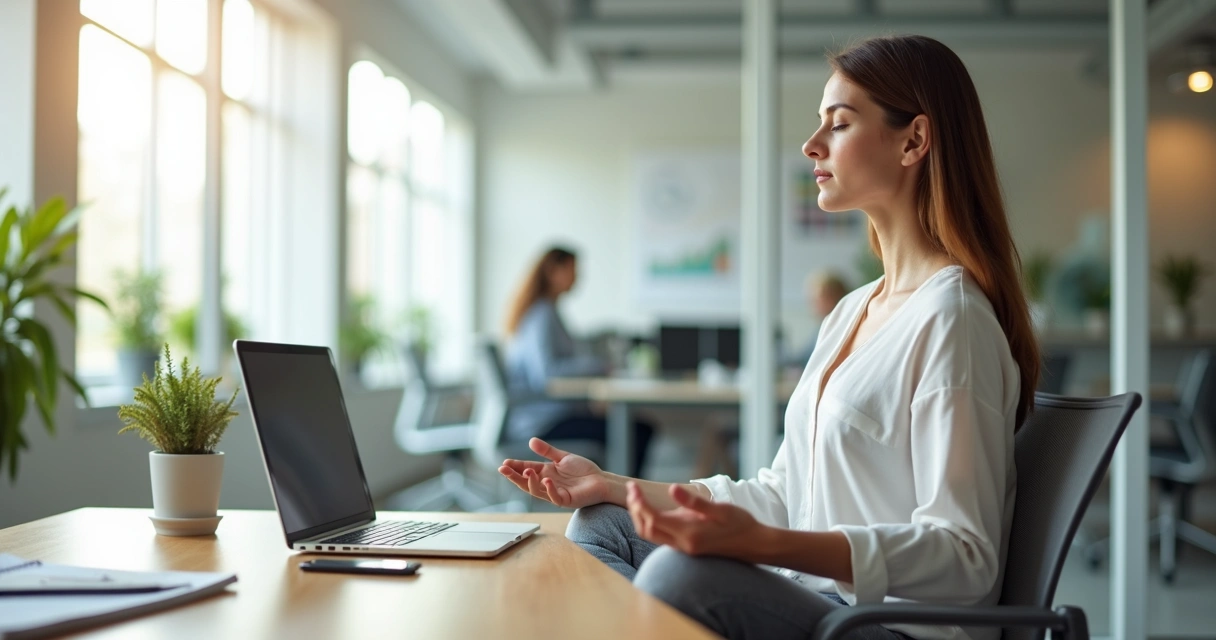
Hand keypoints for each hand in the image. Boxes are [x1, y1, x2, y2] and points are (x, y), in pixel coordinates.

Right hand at [499, 438, 609, 508]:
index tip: (504, 463)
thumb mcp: (562, 457)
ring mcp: (555, 493)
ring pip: (537, 491)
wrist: (601, 480)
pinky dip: (549, 490)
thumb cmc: (583, 470)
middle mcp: (547, 484)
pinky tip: (546, 480)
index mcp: (545, 473)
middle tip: (503, 469)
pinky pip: (554, 497)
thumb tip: (531, 441)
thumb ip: (547, 451)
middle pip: (526, 482)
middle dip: (514, 476)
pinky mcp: (566, 500)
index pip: (526, 469)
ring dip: (530, 482)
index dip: (515, 467)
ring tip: (527, 471)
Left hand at [625, 481, 763, 558]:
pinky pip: (660, 537)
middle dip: (635, 509)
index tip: (634, 486)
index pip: (653, 518)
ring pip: (651, 535)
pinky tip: (655, 508)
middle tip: (633, 489)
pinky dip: (651, 522)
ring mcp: (684, 549)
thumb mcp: (721, 509)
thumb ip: (695, 502)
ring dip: (640, 517)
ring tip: (639, 497)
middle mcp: (683, 544)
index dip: (639, 502)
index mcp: (689, 533)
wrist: (755, 545)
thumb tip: (672, 489)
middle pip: (646, 529)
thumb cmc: (741, 524)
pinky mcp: (686, 548)